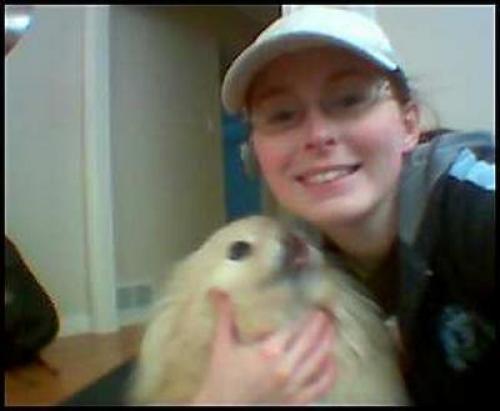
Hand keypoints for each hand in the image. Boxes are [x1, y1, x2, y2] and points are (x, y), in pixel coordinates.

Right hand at [192, 289, 335, 404]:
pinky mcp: (297, 401)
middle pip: (312, 340)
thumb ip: (224, 315)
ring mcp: (293, 386)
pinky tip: (331, 360)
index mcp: (269, 351)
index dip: (309, 316)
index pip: (296, 327)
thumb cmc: (221, 377)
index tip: (314, 306)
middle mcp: (284, 367)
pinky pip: (321, 385)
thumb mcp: (222, 343)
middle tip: (326, 312)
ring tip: (332, 329)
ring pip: (320, 359)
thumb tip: (218, 291)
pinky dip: (330, 371)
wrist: (222, 409)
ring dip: (328, 341)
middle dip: (322, 324)